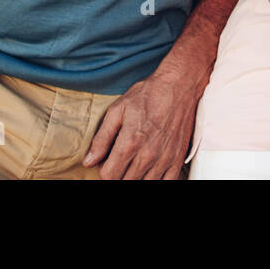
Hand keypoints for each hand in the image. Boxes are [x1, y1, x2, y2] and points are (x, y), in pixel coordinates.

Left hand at [82, 62, 201, 179]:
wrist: (179, 85)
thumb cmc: (149, 94)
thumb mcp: (118, 110)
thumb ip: (102, 138)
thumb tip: (89, 161)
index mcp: (130, 142)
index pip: (109, 175)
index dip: (103, 171)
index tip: (106, 163)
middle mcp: (148, 154)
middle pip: (125, 182)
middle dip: (118, 175)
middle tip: (119, 162)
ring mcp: (165, 158)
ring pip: (144, 184)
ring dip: (135, 178)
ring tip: (134, 165)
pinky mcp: (178, 158)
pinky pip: (166, 182)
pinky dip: (156, 180)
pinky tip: (150, 172)